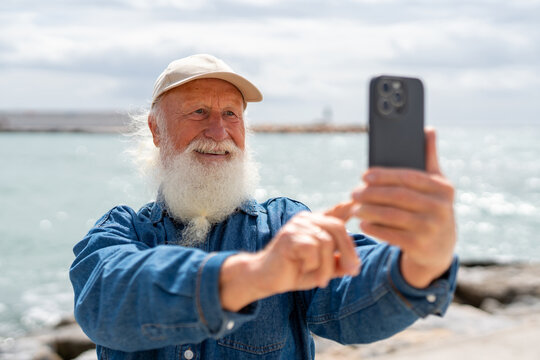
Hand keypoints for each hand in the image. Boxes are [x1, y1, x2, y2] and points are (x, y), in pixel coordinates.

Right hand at [220, 208, 359, 311]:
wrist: (266, 279)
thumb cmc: (294, 272)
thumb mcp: (321, 269)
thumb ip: (337, 264)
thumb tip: (355, 265)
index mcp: (314, 223)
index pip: (335, 213)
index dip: (348, 208)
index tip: (356, 204)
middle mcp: (306, 220)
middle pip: (337, 228)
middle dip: (349, 252)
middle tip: (353, 271)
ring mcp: (296, 226)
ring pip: (326, 242)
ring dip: (327, 266)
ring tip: (321, 280)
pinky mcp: (288, 237)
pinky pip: (313, 248)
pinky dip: (313, 264)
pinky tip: (303, 270)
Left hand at [351, 128, 455, 287]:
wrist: (440, 249)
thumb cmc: (430, 209)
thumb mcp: (435, 186)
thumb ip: (429, 159)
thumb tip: (427, 129)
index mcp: (442, 188)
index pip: (409, 177)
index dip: (385, 175)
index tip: (365, 175)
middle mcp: (441, 208)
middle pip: (399, 197)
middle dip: (372, 194)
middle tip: (354, 192)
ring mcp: (432, 228)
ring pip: (393, 216)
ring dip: (369, 211)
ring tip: (355, 207)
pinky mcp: (421, 247)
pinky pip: (391, 235)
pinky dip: (374, 228)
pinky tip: (363, 223)